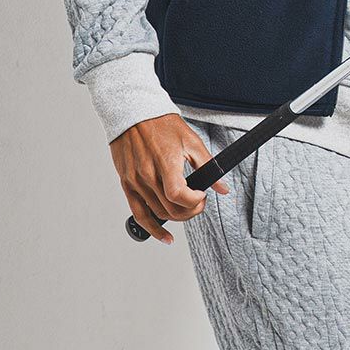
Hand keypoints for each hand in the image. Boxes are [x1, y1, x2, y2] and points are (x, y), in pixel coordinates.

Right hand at [110, 113, 228, 243]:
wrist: (133, 113)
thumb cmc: (161, 124)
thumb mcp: (191, 141)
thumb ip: (208, 166)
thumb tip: (222, 187)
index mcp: (165, 163)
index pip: (180, 195)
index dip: (195, 201)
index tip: (202, 196)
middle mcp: (147, 175)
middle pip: (171, 209)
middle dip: (190, 211)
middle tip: (198, 202)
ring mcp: (135, 181)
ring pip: (158, 213)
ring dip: (176, 217)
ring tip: (186, 209)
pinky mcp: (127, 184)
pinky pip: (139, 213)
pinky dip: (152, 228)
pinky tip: (164, 236)